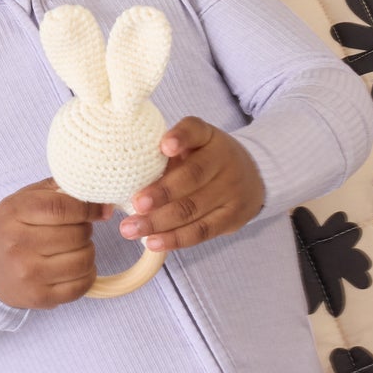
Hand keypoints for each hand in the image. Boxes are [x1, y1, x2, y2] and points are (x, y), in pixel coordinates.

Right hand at [0, 177, 117, 307]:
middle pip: (77, 234)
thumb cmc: (12, 230)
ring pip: (84, 260)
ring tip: (76, 248)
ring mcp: (28, 274)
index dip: (88, 208)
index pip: (61, 207)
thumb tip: (99, 200)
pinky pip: (81, 286)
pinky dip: (87, 275)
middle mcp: (18, 245)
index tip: (100, 210)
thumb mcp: (23, 200)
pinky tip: (77, 268)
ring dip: (88, 252)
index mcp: (14, 214)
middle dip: (86, 230)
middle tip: (77, 230)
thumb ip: (56, 191)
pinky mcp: (39, 296)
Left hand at [118, 116, 264, 252]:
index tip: (164, 147)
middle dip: (160, 193)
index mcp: (208, 137)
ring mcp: (231, 191)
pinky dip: (174, 238)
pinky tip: (153, 242)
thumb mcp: (190, 147)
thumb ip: (163, 156)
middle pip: (191, 177)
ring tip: (131, 229)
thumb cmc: (203, 162)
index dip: (180, 138)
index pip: (195, 131)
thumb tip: (122, 179)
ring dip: (158, 222)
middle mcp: (224, 160)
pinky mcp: (232, 218)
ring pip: (193, 209)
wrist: (250, 179)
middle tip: (135, 205)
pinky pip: (200, 231)